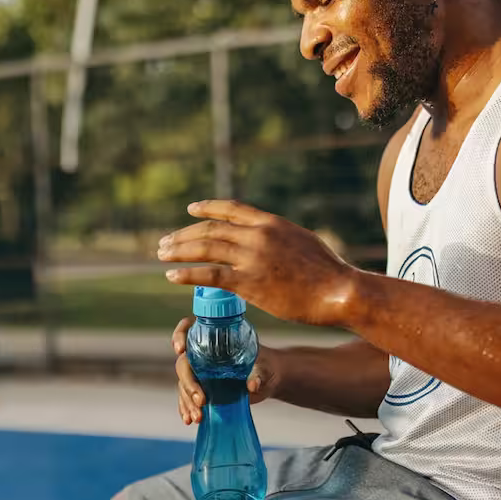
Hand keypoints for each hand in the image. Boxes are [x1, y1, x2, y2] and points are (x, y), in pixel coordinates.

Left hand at [158, 200, 358, 326]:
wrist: (339, 292)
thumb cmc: (327, 272)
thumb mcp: (303, 241)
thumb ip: (279, 238)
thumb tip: (267, 240)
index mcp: (271, 223)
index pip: (231, 209)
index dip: (207, 208)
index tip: (190, 209)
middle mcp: (258, 235)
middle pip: (210, 229)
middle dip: (183, 235)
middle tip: (164, 242)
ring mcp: (252, 258)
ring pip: (205, 248)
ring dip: (179, 250)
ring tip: (161, 255)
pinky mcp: (250, 283)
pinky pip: (209, 275)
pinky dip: (187, 274)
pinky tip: (172, 275)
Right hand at [172, 316, 280, 424]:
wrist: (267, 380)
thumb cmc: (266, 366)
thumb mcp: (264, 368)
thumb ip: (258, 375)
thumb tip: (252, 384)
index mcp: (214, 340)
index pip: (188, 329)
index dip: (179, 336)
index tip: (181, 350)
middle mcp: (202, 355)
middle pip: (183, 364)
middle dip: (188, 383)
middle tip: (201, 400)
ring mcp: (200, 373)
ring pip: (183, 384)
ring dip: (187, 402)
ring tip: (198, 417)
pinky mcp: (202, 390)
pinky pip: (187, 398)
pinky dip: (186, 409)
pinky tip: (189, 419)